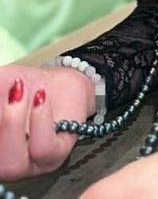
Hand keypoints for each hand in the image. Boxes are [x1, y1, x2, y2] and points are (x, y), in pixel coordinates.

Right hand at [0, 63, 95, 181]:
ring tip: (20, 91)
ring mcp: (31, 163)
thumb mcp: (0, 82)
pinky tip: (40, 97)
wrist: (62, 81)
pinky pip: (43, 148)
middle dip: (0, 125)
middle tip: (8, 95)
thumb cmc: (26, 87)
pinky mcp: (57, 154)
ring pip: (12, 164)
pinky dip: (39, 120)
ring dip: (12, 123)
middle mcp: (7, 163)